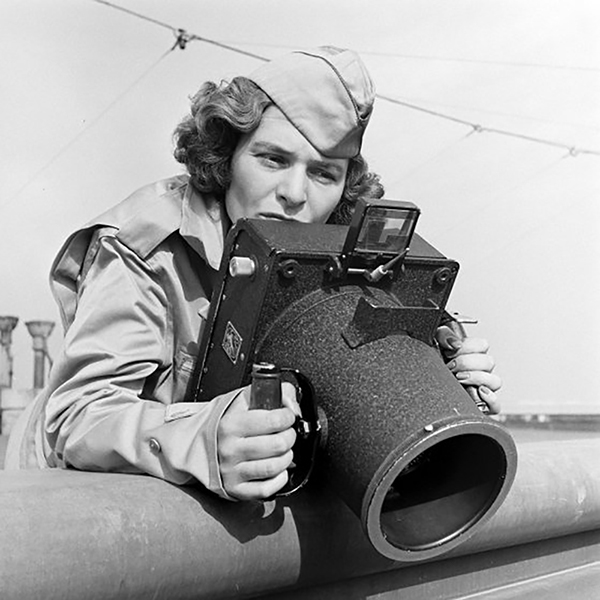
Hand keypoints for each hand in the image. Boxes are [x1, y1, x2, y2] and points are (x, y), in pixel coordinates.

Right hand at [217, 382, 299, 499]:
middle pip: (278, 444)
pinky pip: (267, 489)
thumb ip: (273, 394)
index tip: (287, 416)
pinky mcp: (235, 489)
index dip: (288, 416)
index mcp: (231, 424)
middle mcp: (230, 449)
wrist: (198, 445)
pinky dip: (279, 478)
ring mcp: (232, 471)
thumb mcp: (244, 400)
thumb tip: (293, 406)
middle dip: (290, 437)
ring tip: (283, 450)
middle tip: (286, 433)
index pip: (273, 420)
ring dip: (287, 457)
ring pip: (275, 467)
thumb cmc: (227, 422)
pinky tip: (277, 469)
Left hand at [436, 325, 501, 413]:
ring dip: (476, 378)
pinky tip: (478, 392)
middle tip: (450, 367)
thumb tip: (455, 343)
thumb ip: (444, 336)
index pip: (483, 345)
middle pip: (488, 362)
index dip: (467, 347)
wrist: (425, 387)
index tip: (450, 351)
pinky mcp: (481, 406)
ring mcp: (482, 388)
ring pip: (495, 381)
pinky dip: (491, 400)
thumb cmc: (432, 366)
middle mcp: (480, 371)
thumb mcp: (434, 345)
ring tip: (458, 379)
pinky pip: (496, 406)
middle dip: (466, 363)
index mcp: (472, 355)